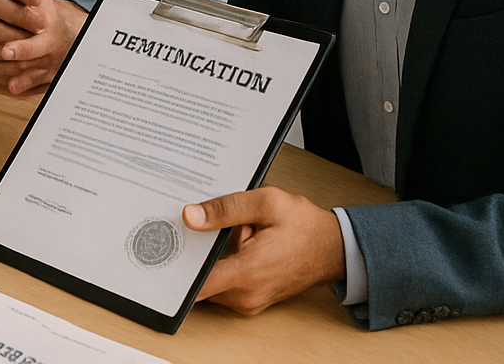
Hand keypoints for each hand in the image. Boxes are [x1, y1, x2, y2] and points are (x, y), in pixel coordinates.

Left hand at [183, 186, 345, 314]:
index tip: (169, 249)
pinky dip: (226, 263)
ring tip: (241, 234)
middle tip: (225, 228)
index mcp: (246, 273)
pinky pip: (225, 282)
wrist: (334, 248)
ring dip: (217, 258)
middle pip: (200, 276)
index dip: (177, 266)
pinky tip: (243, 242)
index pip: (196, 283)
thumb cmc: (306, 226)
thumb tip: (190, 216)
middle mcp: (245, 294)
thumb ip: (225, 209)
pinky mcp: (251, 299)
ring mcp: (248, 300)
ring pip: (212, 279)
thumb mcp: (266, 203)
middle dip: (203, 251)